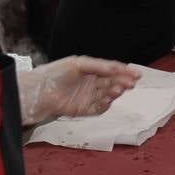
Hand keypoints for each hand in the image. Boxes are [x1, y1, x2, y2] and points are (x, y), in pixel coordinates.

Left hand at [17, 56, 140, 124]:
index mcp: (91, 70)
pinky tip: (108, 100)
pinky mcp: (83, 110)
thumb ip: (98, 66)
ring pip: (106, 95)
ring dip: (114, 93)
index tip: (136, 73)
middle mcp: (92, 83)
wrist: (39, 91)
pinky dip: (104, 105)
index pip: (111, 70)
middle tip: (131, 83)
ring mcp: (88, 97)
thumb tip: (116, 68)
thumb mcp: (78, 64)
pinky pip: (97, 108)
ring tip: (118, 89)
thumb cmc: (55, 73)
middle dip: (122, 82)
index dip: (124, 72)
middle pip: (112, 83)